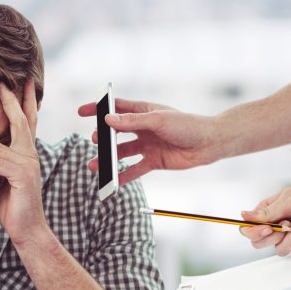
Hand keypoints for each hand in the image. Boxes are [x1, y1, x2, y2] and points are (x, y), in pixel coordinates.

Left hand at [0, 79, 45, 247]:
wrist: (27, 229)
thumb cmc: (14, 203)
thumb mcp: (5, 176)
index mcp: (27, 152)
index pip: (26, 120)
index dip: (24, 100)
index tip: (21, 80)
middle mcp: (30, 155)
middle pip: (21, 122)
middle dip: (10, 101)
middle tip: (0, 82)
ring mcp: (27, 166)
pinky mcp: (20, 179)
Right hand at [78, 98, 216, 183]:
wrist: (209, 144)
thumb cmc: (187, 125)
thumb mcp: (158, 120)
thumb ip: (132, 121)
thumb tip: (108, 120)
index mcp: (144, 112)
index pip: (116, 108)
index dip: (98, 109)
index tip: (81, 112)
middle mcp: (143, 128)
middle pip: (116, 132)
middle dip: (102, 137)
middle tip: (95, 141)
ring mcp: (147, 145)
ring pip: (122, 152)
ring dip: (108, 159)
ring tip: (95, 166)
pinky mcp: (153, 161)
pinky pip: (134, 169)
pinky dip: (123, 176)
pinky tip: (112, 181)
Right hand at [238, 176, 290, 256]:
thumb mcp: (286, 201)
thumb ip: (265, 213)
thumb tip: (242, 216)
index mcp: (265, 214)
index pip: (247, 230)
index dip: (254, 233)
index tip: (268, 229)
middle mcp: (274, 226)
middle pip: (259, 244)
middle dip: (275, 237)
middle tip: (286, 225)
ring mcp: (287, 236)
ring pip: (280, 250)